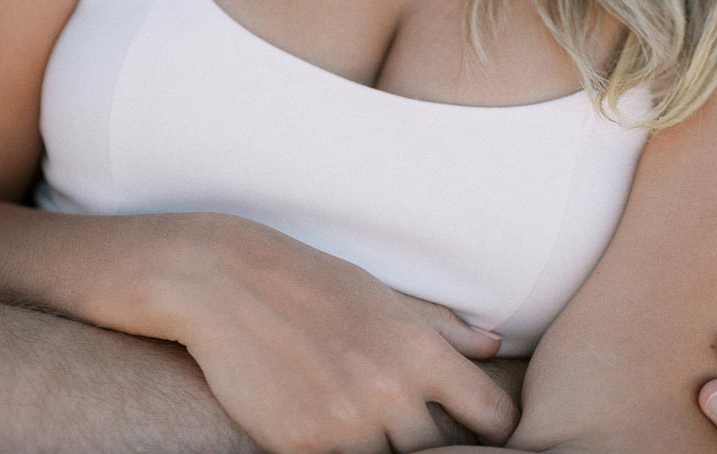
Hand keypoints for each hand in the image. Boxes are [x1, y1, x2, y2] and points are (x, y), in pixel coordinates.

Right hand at [160, 214, 518, 453]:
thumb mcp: (380, 294)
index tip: (473, 431)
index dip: (492, 432)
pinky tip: (326, 434)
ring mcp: (346, 423)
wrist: (222, 279)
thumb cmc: (308, 282)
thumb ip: (441, 328)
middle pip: (441, 453)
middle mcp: (391, 389)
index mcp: (418, 349)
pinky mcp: (301, 448)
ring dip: (381, 451)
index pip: (494, 417)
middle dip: (427, 446)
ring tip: (359, 422)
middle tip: (400, 425)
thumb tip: (493, 346)